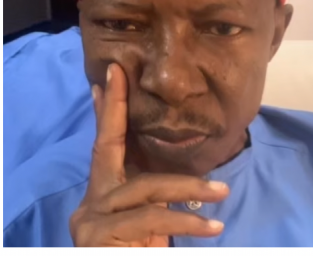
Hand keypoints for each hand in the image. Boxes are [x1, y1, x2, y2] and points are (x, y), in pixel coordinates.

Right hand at [69, 63, 229, 246]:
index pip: (106, 145)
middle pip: (109, 149)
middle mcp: (90, 203)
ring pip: (144, 190)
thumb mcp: (151, 226)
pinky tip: (211, 226)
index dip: (111, 109)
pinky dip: (185, 221)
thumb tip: (183, 182)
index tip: (112, 75)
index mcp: (103, 196)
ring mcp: (90, 221)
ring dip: (187, 190)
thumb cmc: (141, 254)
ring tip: (221, 195)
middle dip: (119, 111)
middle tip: (125, 75)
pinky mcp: (97, 238)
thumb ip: (155, 199)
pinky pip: (150, 220)